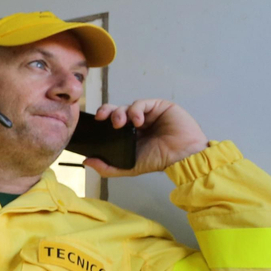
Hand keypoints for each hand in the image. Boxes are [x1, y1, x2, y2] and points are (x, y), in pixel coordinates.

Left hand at [84, 99, 207, 177]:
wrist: (183, 155)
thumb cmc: (159, 160)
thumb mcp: (129, 167)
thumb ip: (108, 167)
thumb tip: (87, 161)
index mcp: (129, 135)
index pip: (110, 123)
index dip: (102, 120)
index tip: (94, 123)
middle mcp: (137, 123)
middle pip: (116, 110)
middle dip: (106, 111)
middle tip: (102, 118)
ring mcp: (148, 113)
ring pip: (127, 106)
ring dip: (120, 112)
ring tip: (120, 124)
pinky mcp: (159, 106)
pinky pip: (141, 103)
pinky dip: (135, 110)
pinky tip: (138, 121)